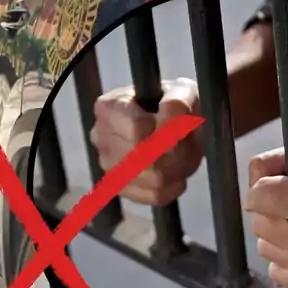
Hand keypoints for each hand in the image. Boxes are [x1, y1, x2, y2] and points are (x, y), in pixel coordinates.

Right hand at [90, 78, 203, 204]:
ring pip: (154, 179)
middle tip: (188, 141)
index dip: (167, 130)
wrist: (173, 125)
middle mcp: (100, 137)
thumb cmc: (175, 104)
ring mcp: (108, 166)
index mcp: (108, 107)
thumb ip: (178, 100)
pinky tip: (177, 170)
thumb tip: (169, 111)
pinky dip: (175, 185)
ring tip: (185, 153)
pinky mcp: (122, 188)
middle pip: (147, 158)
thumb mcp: (182, 91)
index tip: (180, 124)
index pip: (137, 128)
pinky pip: (155, 196)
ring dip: (180, 168)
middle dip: (178, 151)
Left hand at [245, 144, 287, 287]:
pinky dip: (285, 261)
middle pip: (259, 224)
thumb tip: (252, 181)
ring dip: (277, 237)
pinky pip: (276, 272)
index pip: (258, 197)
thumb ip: (275, 161)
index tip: (276, 188)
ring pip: (265, 248)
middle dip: (271, 213)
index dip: (262, 189)